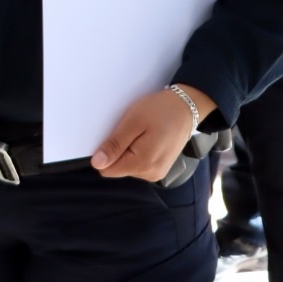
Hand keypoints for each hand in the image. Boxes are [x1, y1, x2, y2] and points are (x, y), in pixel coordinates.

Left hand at [93, 85, 214, 180]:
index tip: (113, 136)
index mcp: (143, 164)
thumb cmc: (160, 110)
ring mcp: (157, 172)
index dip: (105, 153)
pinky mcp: (159, 167)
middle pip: (118, 168)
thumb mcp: (133, 122)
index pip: (108, 170)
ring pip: (127, 166)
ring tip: (140, 131)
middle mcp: (150, 174)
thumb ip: (115, 145)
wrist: (186, 107)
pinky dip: (137, 151)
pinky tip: (146, 137)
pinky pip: (138, 164)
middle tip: (130, 130)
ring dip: (128, 149)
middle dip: (118, 149)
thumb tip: (97, 163)